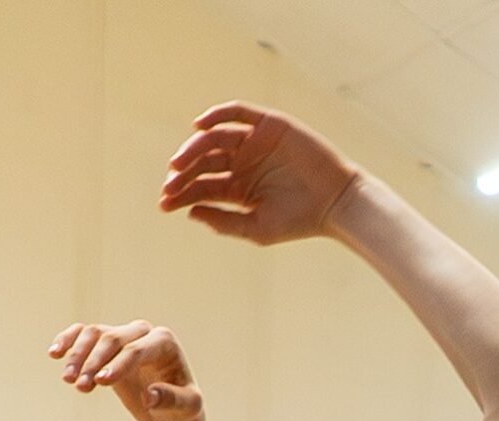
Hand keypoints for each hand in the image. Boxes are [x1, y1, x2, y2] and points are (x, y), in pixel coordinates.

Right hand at [48, 321, 202, 420]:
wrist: (170, 408)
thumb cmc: (182, 406)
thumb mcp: (187, 407)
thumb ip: (172, 400)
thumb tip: (150, 396)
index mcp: (164, 342)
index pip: (136, 349)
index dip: (118, 365)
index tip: (101, 382)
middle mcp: (143, 332)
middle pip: (112, 339)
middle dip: (94, 361)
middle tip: (80, 385)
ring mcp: (123, 335)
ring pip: (93, 334)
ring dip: (78, 356)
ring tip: (68, 380)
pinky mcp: (106, 344)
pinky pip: (83, 334)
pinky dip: (68, 340)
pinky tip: (54, 353)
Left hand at [159, 102, 363, 244]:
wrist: (334, 202)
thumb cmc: (299, 221)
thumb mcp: (257, 228)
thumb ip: (225, 221)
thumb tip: (190, 211)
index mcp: (238, 189)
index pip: (202, 187)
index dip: (181, 194)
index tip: (164, 204)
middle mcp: (242, 163)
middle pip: (203, 162)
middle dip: (184, 173)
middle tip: (170, 183)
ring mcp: (254, 142)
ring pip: (214, 139)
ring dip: (193, 149)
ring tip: (179, 165)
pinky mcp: (268, 124)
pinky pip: (237, 113)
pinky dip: (218, 114)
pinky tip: (199, 126)